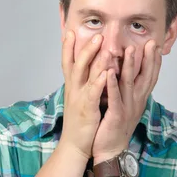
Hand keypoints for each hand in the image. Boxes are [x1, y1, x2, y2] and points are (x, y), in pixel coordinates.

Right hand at [59, 30, 108, 160]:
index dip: (68, 47)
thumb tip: (89, 71)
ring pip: (85, 74)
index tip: (70, 31)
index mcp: (72, 86)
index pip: (68, 62)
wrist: (75, 145)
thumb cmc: (80, 122)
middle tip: (97, 33)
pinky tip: (108, 72)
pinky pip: (93, 92)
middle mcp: (74, 89)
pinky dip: (100, 81)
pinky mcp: (87, 109)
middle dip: (86, 47)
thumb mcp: (79, 99)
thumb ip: (83, 84)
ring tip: (103, 44)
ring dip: (94, 58)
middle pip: (77, 63)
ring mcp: (79, 98)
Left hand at [92, 40, 161, 163]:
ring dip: (130, 66)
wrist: (110, 151)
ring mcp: (127, 108)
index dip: (154, 61)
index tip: (155, 45)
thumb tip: (131, 76)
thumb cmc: (115, 128)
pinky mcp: (116, 116)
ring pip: (130, 83)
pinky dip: (112, 84)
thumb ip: (128, 91)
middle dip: (148, 59)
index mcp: (139, 99)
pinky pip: (115, 97)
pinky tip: (109, 72)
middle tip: (150, 42)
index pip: (149, 77)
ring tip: (131, 49)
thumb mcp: (126, 106)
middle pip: (145, 77)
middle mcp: (136, 102)